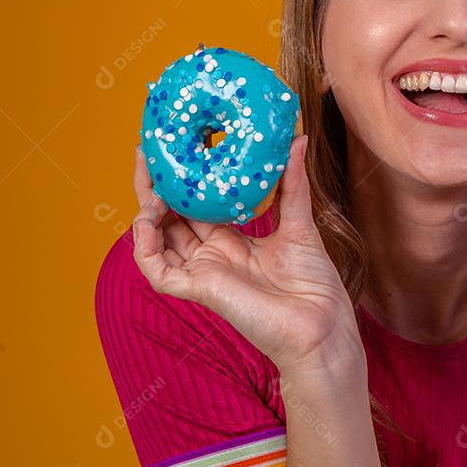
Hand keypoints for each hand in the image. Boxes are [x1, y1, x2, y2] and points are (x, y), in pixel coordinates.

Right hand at [130, 135, 362, 373]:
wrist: (322, 327)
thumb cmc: (315, 284)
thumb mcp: (301, 224)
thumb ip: (292, 184)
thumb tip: (298, 140)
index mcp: (232, 241)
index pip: (195, 205)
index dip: (181, 180)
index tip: (172, 148)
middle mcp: (212, 255)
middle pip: (170, 218)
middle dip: (154, 187)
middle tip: (147, 153)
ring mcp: (203, 272)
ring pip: (156, 241)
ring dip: (146, 213)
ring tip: (150, 187)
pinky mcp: (200, 290)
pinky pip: (157, 271)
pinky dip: (144, 247)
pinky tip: (146, 222)